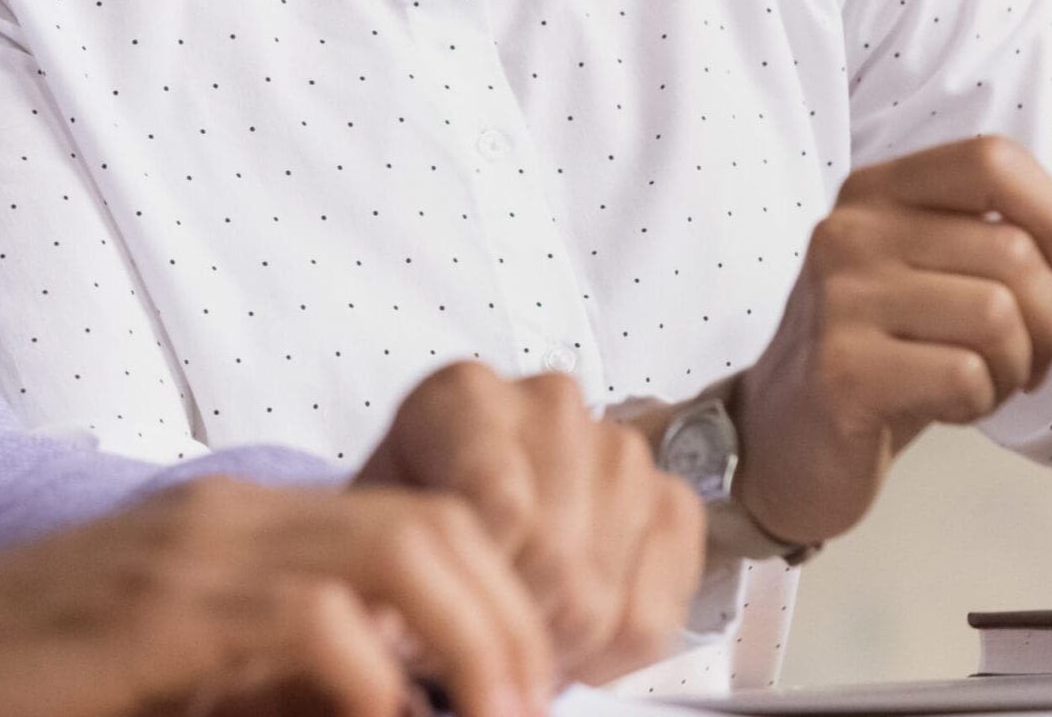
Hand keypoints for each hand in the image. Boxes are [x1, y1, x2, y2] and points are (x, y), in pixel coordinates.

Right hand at [0, 475, 551, 716]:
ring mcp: (199, 553)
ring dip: (473, 645)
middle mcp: (234, 516)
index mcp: (244, 524)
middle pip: (440, 523)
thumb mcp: (180, 667)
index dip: (496, 599)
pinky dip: (377, 683)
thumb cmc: (26, 682)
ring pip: (404, 551)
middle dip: (511, 625)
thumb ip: (277, 671)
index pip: (422, 517)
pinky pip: (316, 623)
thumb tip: (396, 702)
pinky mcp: (162, 612)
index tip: (515, 693)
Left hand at [354, 360, 704, 684]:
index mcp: (464, 395)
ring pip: (601, 596)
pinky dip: (609, 656)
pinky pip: (653, 616)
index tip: (434, 624)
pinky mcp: (672, 500)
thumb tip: (412, 640)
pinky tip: (570, 639)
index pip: (499, 507)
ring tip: (518, 635)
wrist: (461, 517)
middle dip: (511, 626)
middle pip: (552, 556)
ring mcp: (620, 448)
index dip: (468, 589)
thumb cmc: (415, 526)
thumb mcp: (379, 538)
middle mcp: (550, 403)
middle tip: (478, 648)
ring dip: (555, 645)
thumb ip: (392, 579)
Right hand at [729, 134, 1051, 548]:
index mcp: (876, 192)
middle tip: (1026, 358)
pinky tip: (950, 407)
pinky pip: (965, 376)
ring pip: (997, 316)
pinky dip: (980, 402)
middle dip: (1048, 321)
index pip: (990, 158)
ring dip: (1015, 367)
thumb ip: (1023, 232)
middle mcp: (849, 230)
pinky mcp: (842, 370)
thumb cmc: (881, 352)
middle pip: (1012, 251)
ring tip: (985, 381)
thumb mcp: (947, 279)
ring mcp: (839, 299)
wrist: (785, 440)